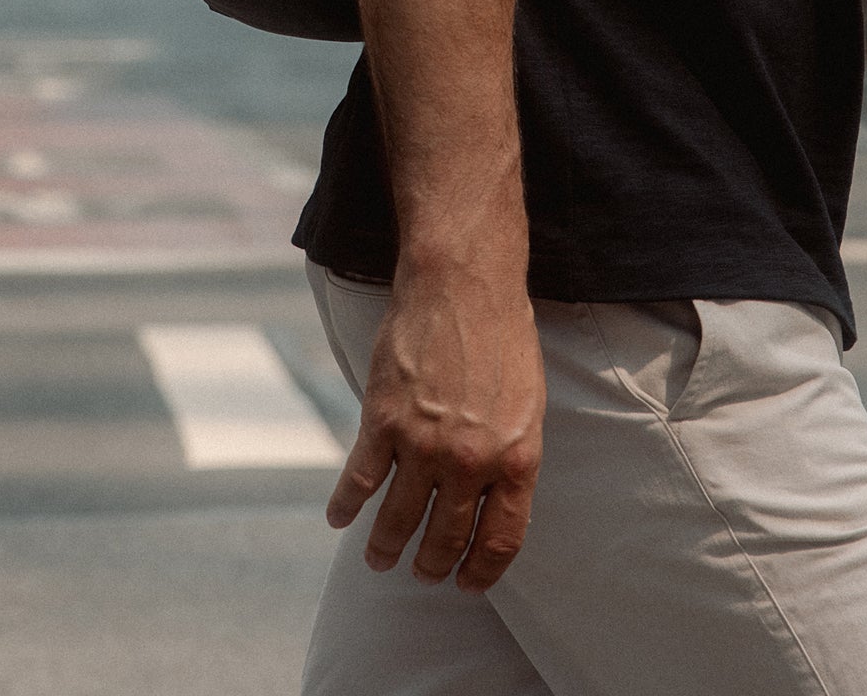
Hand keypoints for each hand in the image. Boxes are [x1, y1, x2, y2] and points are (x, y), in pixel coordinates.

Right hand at [325, 264, 545, 591]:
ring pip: (398, 519)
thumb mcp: (527, 402)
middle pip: (446, 538)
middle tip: (423, 573)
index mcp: (517, 457)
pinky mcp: (383, 422)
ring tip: (380, 559)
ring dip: (386, 547)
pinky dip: (346, 506)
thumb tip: (492, 499)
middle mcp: (471, 461)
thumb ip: (510, 454)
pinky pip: (359, 481)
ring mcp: (424, 444)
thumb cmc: (502, 335)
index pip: (501, 540)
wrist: (463, 282)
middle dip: (432, 564)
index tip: (467, 583)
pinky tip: (339, 519)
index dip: (482, 571)